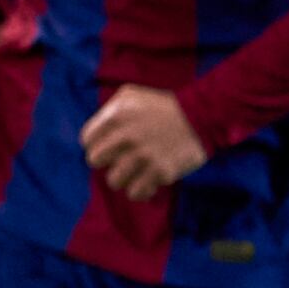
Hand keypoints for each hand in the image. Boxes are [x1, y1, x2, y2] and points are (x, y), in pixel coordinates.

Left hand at [80, 84, 208, 199]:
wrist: (202, 116)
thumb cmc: (164, 105)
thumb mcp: (131, 94)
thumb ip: (109, 109)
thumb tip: (97, 130)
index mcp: (117, 116)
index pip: (87, 140)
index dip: (96, 144)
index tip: (108, 146)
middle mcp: (127, 136)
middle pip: (95, 161)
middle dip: (106, 161)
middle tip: (119, 159)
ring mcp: (143, 155)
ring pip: (113, 180)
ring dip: (123, 178)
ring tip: (134, 172)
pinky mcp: (161, 172)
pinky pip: (137, 193)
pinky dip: (140, 191)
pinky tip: (147, 183)